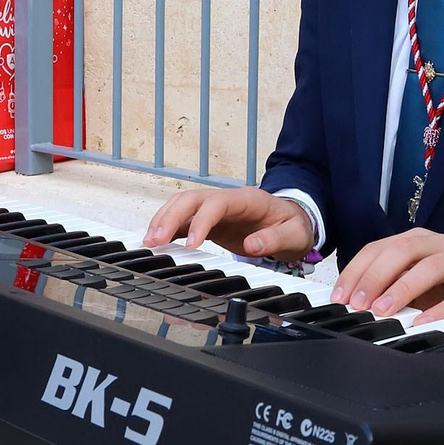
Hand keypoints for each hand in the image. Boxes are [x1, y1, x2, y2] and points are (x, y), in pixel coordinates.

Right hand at [141, 187, 314, 260]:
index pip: (216, 203)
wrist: (292, 222)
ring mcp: (216, 208)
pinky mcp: (210, 220)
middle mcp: (227, 199)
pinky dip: (169, 228)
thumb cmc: (292, 226)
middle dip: (170, 216)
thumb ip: (275, 240)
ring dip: (164, 220)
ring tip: (149, 241)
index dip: (200, 221)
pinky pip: (185, 219)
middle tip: (155, 240)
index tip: (190, 244)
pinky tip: (157, 241)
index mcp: (247, 199)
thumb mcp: (294, 235)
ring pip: (182, 205)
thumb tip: (252, 246)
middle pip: (191, 199)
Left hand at [330, 230, 443, 325]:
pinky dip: (440, 310)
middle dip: (374, 276)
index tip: (340, 295)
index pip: (379, 248)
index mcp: (418, 241)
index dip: (356, 270)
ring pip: (428, 267)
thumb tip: (356, 303)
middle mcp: (439, 243)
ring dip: (401, 289)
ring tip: (383, 311)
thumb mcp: (420, 282)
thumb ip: (393, 285)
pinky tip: (424, 323)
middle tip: (358, 302)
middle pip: (401, 251)